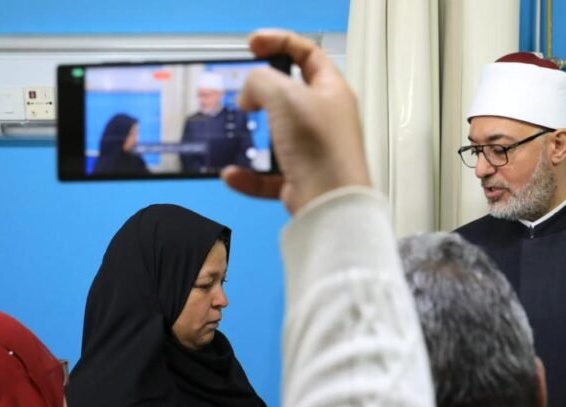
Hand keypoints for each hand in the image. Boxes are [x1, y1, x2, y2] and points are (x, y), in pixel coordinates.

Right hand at [221, 30, 371, 213]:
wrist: (330, 204)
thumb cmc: (321, 149)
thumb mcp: (285, 96)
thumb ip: (261, 81)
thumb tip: (251, 92)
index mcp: (332, 92)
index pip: (309, 55)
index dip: (281, 42)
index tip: (253, 44)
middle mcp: (326, 120)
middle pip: (291, 95)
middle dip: (264, 92)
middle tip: (245, 92)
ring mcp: (314, 151)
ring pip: (279, 137)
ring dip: (255, 136)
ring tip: (239, 132)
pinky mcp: (302, 180)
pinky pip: (269, 176)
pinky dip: (249, 176)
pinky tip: (233, 174)